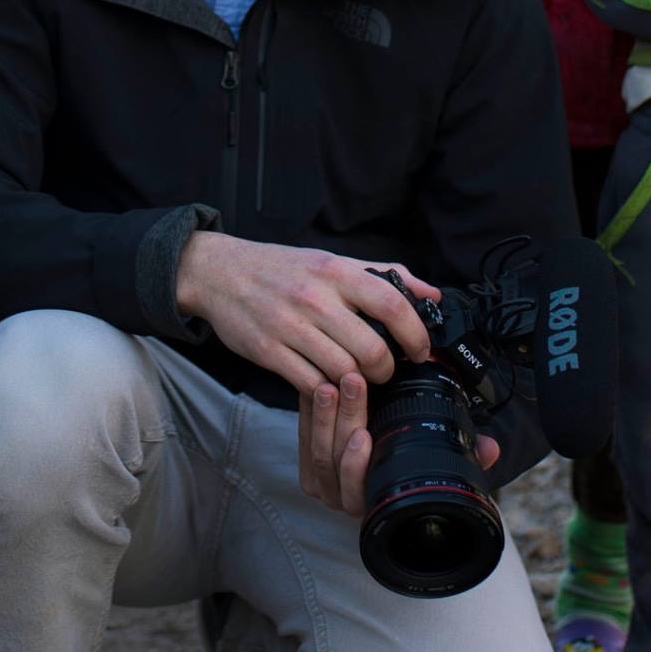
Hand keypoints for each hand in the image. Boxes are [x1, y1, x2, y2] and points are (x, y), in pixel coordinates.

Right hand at [175, 232, 438, 396]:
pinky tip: (327, 383)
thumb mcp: (332, 261)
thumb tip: (431, 293)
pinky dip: (325, 389)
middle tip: (384, 371)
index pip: (391, 303)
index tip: (420, 350)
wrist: (219, 272)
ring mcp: (289, 326)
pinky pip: (309, 382)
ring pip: (343, 371)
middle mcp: (314, 298)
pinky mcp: (267, 351)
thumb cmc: (281, 269)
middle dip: (386, 369)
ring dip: (357, 383)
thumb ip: (384, 275)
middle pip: (371, 349)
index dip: (414, 333)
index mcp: (335, 272)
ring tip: (356, 379)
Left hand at [298, 370, 499, 518]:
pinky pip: (303, 435)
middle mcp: (344, 499)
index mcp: (373, 505)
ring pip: (316, 447)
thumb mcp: (442, 463)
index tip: (364, 436)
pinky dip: (309, 410)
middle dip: (344, 419)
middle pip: (334, 459)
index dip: (357, 466)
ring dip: (324, 412)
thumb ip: (466, 457)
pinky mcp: (308, 459)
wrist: (383, 471)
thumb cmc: (417, 469)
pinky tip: (319, 382)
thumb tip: (490, 448)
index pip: (358, 490)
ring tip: (335, 379)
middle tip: (353, 382)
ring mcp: (323, 483)